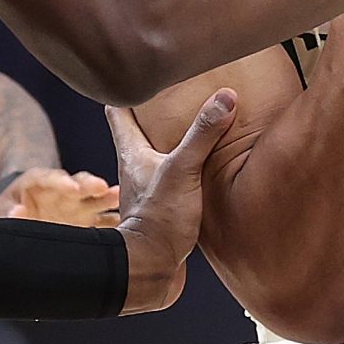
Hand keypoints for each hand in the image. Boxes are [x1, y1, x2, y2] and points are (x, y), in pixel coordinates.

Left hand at [0, 168, 119, 226]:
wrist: (19, 218)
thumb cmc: (7, 211)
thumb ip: (7, 212)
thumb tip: (18, 212)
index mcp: (40, 182)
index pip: (51, 177)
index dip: (62, 181)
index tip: (72, 188)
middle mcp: (63, 190)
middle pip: (79, 182)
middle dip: (90, 185)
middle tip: (102, 187)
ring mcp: (78, 205)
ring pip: (96, 197)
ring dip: (108, 198)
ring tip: (121, 198)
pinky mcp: (88, 221)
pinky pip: (105, 220)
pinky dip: (116, 222)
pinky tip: (128, 224)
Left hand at [107, 89, 235, 314]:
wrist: (153, 271)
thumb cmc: (158, 221)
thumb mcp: (183, 170)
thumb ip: (202, 134)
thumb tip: (225, 97)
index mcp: (133, 154)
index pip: (117, 113)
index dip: (122, 91)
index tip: (131, 72)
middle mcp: (137, 170)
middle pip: (138, 134)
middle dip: (151, 114)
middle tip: (170, 93)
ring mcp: (151, 192)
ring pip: (157, 158)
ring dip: (170, 144)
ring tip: (193, 129)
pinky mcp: (166, 212)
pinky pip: (176, 184)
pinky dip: (187, 172)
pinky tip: (205, 172)